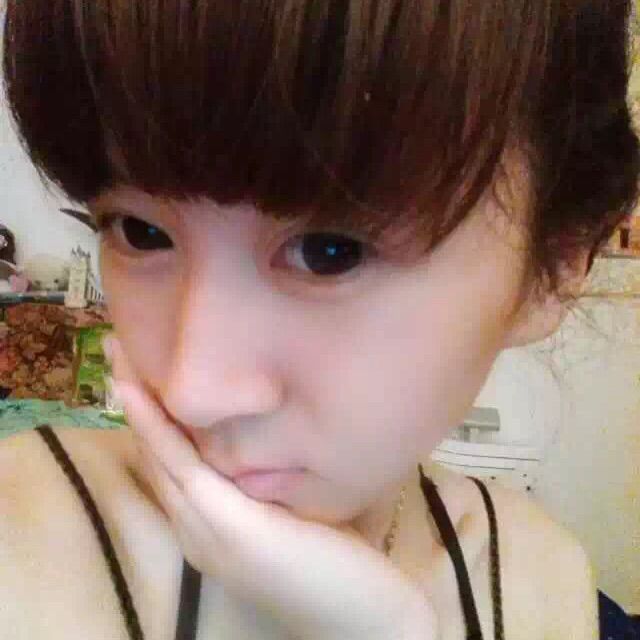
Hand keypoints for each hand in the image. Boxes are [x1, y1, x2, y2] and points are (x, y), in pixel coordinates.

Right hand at [104, 334, 437, 639]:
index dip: (154, 415)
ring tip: (119, 355)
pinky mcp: (228, 527)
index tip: (144, 369)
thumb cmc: (341, 560)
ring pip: (160, 455)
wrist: (364, 618)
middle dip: (136, 399)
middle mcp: (197, 528)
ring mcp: (207, 530)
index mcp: (211, 524)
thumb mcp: (296, 507)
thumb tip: (278, 426)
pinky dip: (156, 428)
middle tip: (119, 346)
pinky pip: (181, 467)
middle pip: (155, 453)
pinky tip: (138, 394)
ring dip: (137, 403)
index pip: (172, 461)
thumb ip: (275, 474)